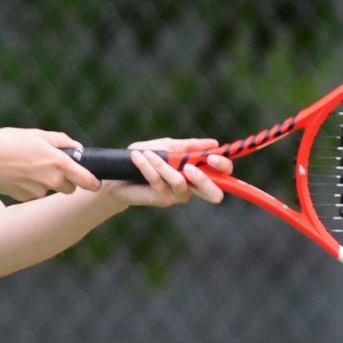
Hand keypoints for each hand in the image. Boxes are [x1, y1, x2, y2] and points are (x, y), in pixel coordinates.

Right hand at [0, 128, 101, 200]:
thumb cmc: (7, 141)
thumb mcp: (37, 134)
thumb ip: (61, 141)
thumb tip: (77, 147)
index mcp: (58, 162)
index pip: (86, 180)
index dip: (93, 182)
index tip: (95, 183)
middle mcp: (51, 180)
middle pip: (70, 188)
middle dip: (66, 180)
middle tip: (52, 166)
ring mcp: (37, 191)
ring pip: (50, 190)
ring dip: (46, 182)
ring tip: (28, 166)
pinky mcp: (24, 197)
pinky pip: (34, 193)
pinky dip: (30, 185)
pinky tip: (17, 174)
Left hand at [108, 138, 231, 207]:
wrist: (118, 175)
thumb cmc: (145, 158)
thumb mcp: (166, 147)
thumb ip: (188, 146)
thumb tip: (213, 143)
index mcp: (198, 172)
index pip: (222, 174)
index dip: (223, 167)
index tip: (212, 156)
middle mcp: (191, 187)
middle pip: (213, 193)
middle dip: (205, 180)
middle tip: (190, 167)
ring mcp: (177, 195)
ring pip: (180, 183)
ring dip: (163, 166)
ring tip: (147, 153)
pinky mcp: (161, 199)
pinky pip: (159, 182)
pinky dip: (148, 166)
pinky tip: (138, 157)